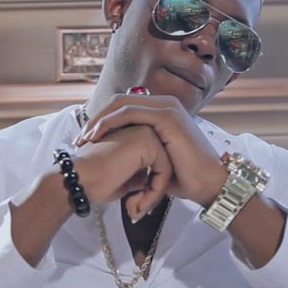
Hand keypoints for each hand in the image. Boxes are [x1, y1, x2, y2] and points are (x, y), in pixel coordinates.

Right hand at [74, 125, 172, 221]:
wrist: (77, 181)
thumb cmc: (95, 182)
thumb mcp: (125, 179)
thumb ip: (140, 176)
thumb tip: (151, 182)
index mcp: (135, 136)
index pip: (158, 164)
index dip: (151, 189)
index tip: (135, 207)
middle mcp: (141, 128)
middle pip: (165, 165)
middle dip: (154, 193)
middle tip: (136, 211)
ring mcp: (145, 131)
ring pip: (167, 168)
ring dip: (154, 195)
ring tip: (135, 209)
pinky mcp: (147, 140)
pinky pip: (164, 170)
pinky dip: (154, 192)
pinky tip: (136, 203)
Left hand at [76, 94, 227, 208]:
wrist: (208, 185)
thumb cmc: (185, 178)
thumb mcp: (156, 162)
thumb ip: (140, 153)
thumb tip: (120, 160)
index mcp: (162, 111)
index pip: (124, 107)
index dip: (102, 120)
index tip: (85, 140)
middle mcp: (164, 104)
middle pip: (119, 102)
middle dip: (95, 119)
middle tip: (79, 139)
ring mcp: (167, 108)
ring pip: (121, 105)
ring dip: (98, 121)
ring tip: (85, 139)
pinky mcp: (167, 116)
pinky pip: (129, 113)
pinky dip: (109, 123)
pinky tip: (97, 137)